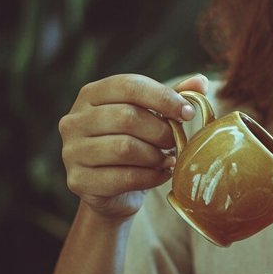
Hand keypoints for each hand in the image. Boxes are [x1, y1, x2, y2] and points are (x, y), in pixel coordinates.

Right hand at [59, 72, 208, 220]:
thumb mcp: (152, 117)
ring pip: (125, 148)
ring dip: (156, 156)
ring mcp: (72, 151)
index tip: (188, 113)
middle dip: (161, 131)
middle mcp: (74, 120)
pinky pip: (124, 177)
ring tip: (168, 159)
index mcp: (91, 95)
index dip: (163, 97)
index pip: (129, 85)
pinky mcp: (79, 181)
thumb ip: (172, 98)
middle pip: (127, 117)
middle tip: (176, 142)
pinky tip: (160, 175)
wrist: (114, 192)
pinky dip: (150, 177)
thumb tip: (200, 81)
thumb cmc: (135, 146)